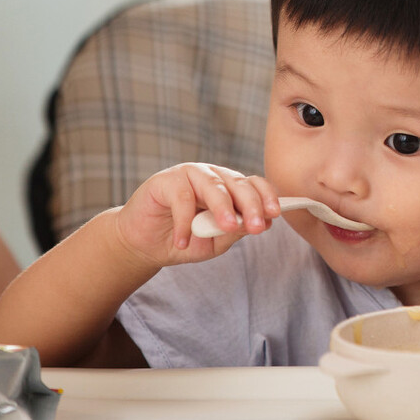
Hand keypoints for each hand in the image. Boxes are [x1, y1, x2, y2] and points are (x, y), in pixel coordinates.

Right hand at [113, 163, 281, 267]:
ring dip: (222, 207)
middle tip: (255, 226)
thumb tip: (262, 223)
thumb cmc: (185, 240)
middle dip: (250, 205)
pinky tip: (182, 242)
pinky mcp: (165, 181)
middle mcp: (212, 176)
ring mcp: (189, 175)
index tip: (274, 214)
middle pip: (237, 183)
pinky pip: (181, 198)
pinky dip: (184, 222)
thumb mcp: (216, 242)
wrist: (144, 245)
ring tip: (227, 228)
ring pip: (212, 185)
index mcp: (229, 187)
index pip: (253, 185)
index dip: (265, 197)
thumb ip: (236, 230)